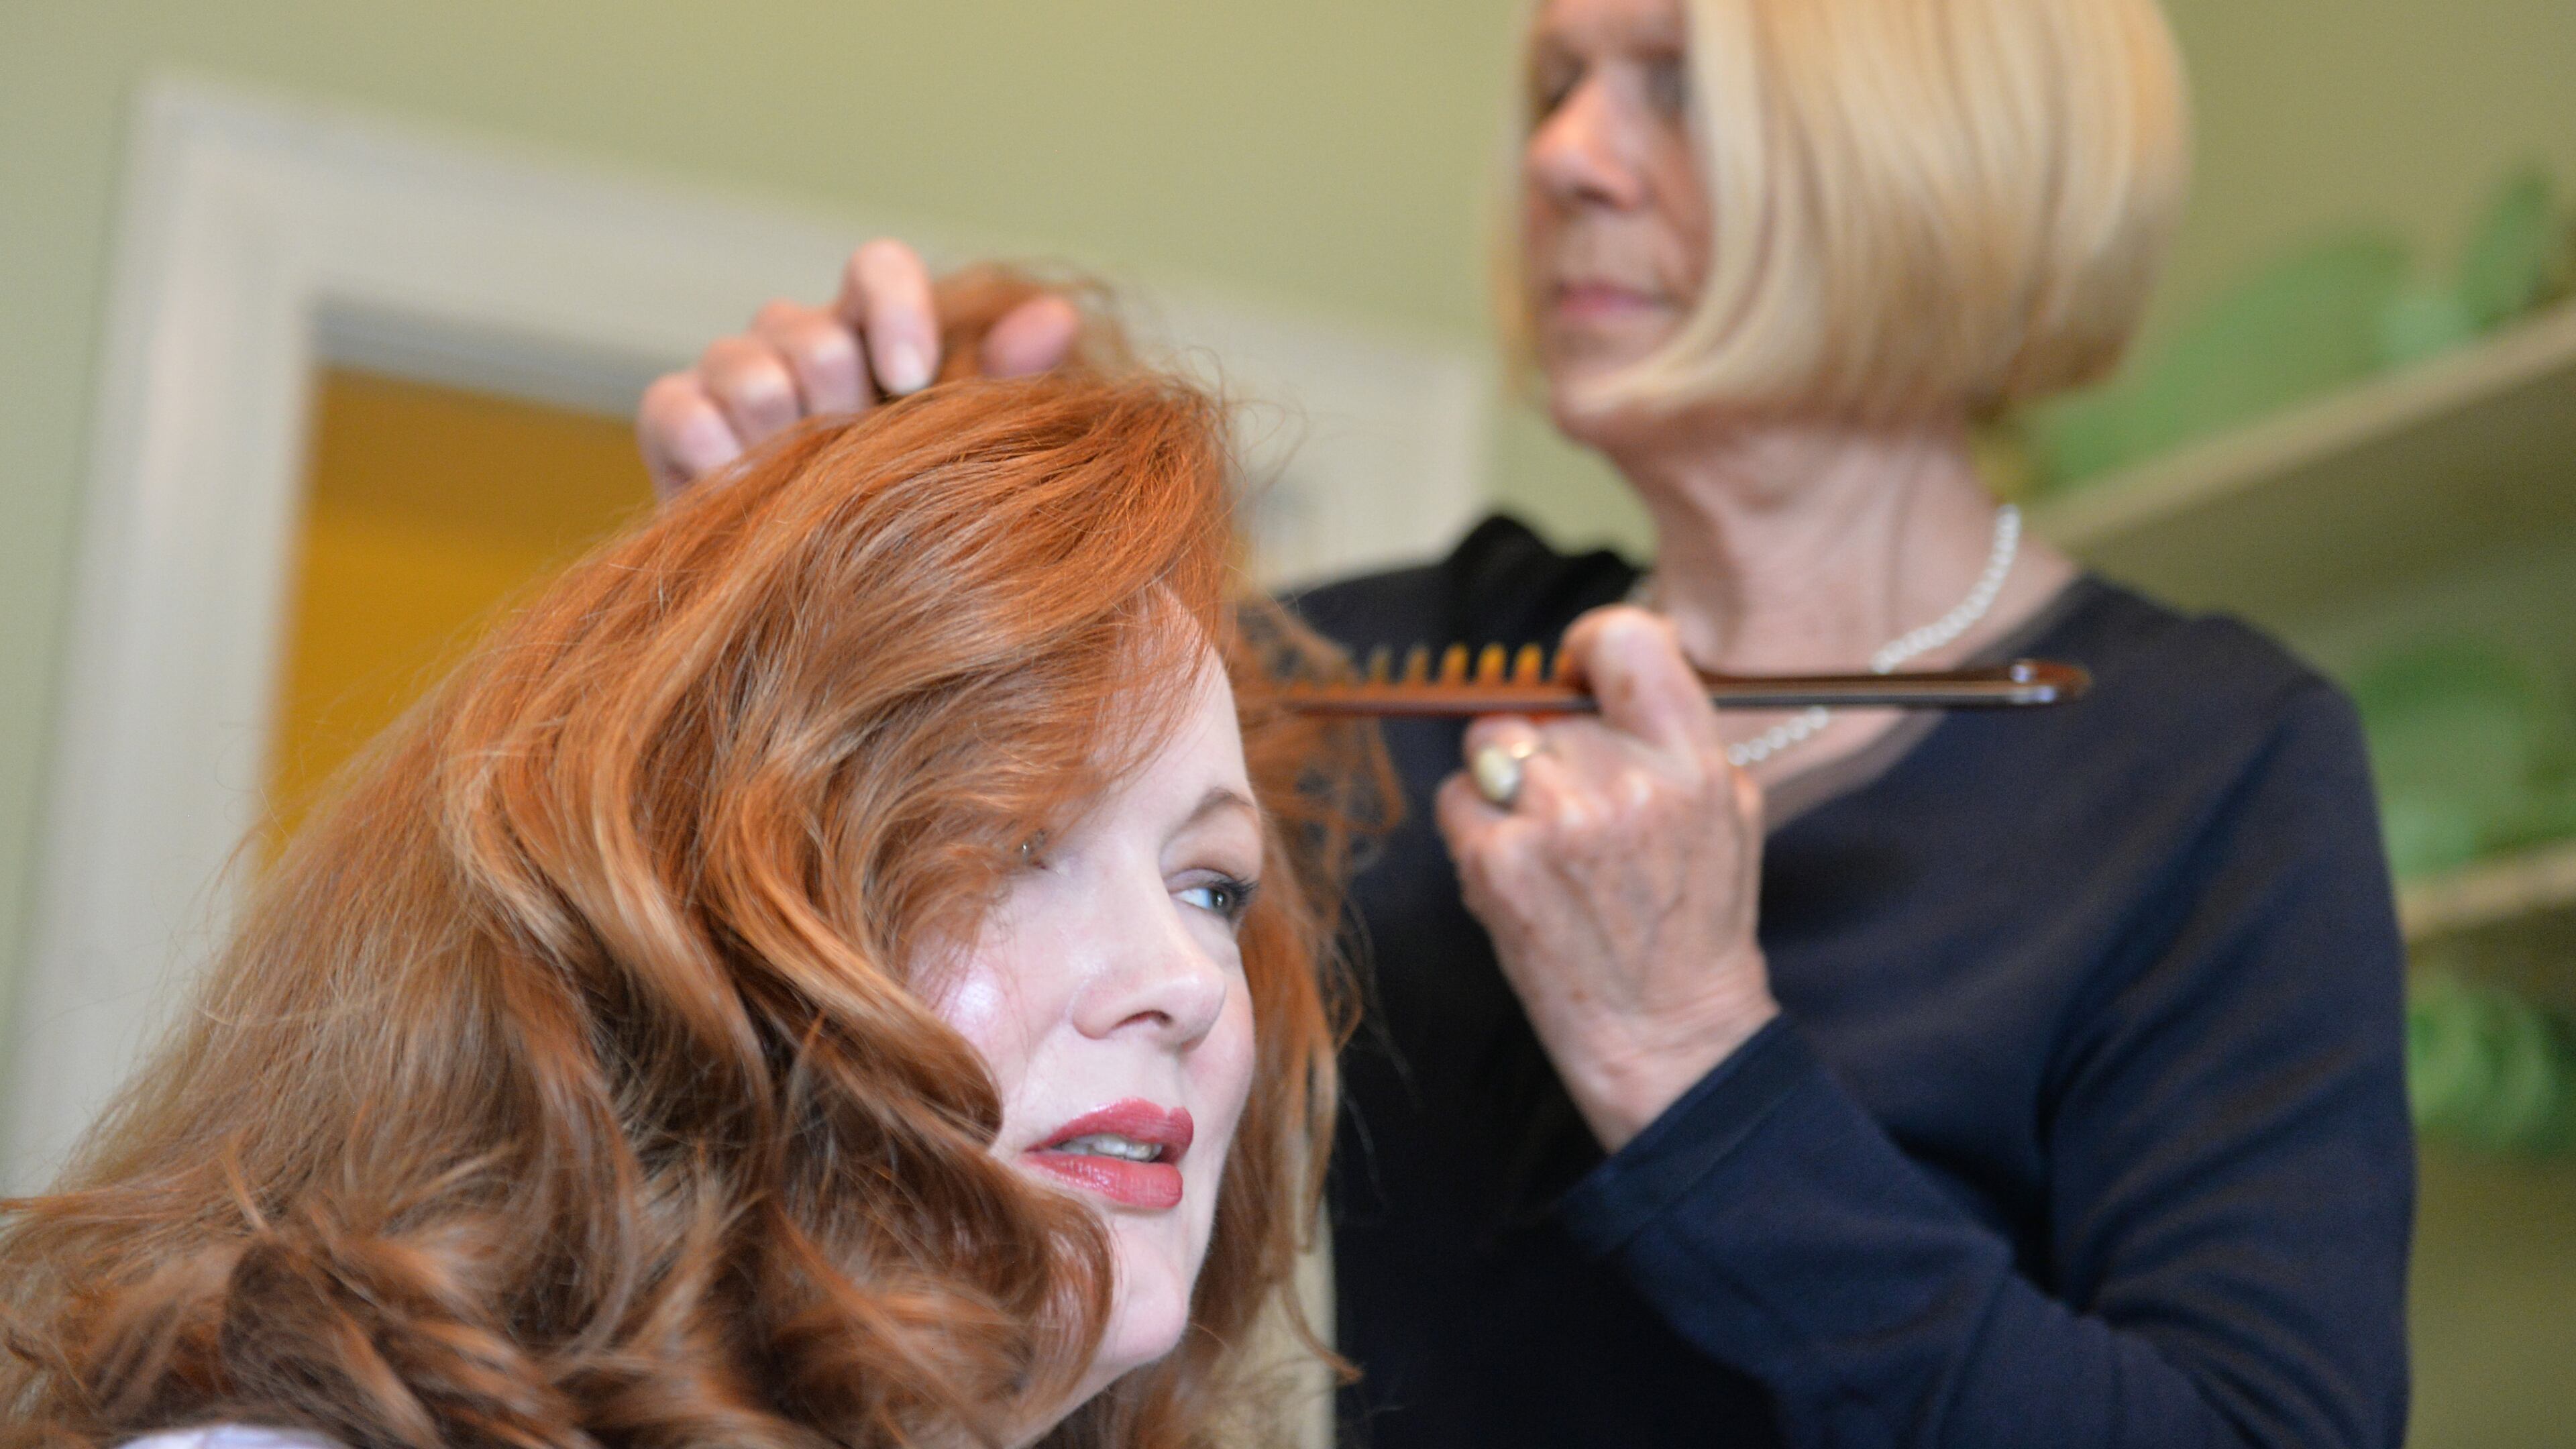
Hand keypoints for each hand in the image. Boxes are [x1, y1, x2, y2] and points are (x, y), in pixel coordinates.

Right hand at [636, 238, 1083, 497]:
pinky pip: (674, 405)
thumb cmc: (916, 531)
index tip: (915, 375)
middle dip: (838, 394)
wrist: (838, 635)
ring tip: (804, 483)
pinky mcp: (676, 432)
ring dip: (779, 423)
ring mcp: (732, 385)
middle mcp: (800, 348)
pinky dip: (710, 445)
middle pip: (806, 326)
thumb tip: (1058, 316)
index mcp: (877, 337)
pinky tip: (741, 488)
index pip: (877, 269)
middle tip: (858, 456)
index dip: (894, 306)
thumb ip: (1008, 386)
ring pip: (742, 362)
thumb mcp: (969, 459)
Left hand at [1434, 606, 1777, 1151]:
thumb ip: (1672, 733)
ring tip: (1549, 838)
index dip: (1592, 648)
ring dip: (1505, 781)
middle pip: (1542, 704)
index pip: (1625, 640)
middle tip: (1576, 803)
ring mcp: (1555, 822)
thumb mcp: (1725, 809)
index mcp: (1691, 762)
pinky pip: (1457, 799)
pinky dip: (1476, 828)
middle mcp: (1625, 783)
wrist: (1667, 1030)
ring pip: (1491, 744)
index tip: (1583, 674)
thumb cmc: (1694, 919)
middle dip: (1547, 743)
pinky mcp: (1497, 863)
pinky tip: (1522, 871)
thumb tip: (1603, 667)